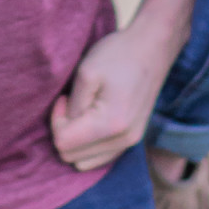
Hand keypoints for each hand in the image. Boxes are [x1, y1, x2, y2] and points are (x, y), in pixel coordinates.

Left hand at [50, 0, 201, 171]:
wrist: (152, 47)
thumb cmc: (118, 54)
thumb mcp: (87, 73)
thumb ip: (73, 106)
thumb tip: (66, 125)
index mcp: (111, 124)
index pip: (64, 144)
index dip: (56, 121)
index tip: (64, 98)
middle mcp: (124, 140)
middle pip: (72, 157)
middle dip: (63, 131)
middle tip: (70, 102)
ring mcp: (131, 142)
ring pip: (85, 161)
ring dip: (75, 139)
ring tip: (81, 110)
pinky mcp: (132, 138)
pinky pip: (100, 156)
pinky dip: (88, 143)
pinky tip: (91, 118)